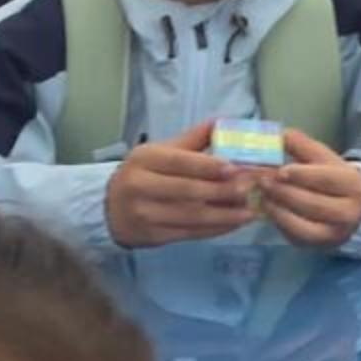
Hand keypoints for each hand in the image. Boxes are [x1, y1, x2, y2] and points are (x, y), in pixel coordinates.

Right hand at [107, 124, 256, 248]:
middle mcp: (141, 187)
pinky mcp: (154, 237)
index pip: (178, 162)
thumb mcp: (160, 151)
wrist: (110, 209)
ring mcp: (146, 215)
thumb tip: (226, 123)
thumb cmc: (143, 174)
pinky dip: (216, 229)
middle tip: (251, 188)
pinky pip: (191, 233)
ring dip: (225, 214)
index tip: (235, 167)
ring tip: (251, 210)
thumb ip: (193, 139)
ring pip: (192, 215)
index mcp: (144, 160)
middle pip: (188, 190)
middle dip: (223, 191)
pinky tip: (234, 223)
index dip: (207, 166)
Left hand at [261, 129, 360, 248]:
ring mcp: (333, 233)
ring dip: (278, 210)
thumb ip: (301, 146)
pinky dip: (279, 224)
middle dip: (284, 192)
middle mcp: (347, 213)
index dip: (302, 175)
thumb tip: (278, 135)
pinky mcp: (318, 246)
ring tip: (263, 196)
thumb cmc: (332, 178)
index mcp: (351, 185)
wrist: (351, 209)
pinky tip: (269, 211)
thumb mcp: (323, 158)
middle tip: (262, 181)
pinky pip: (296, 237)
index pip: (326, 180)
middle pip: (312, 204)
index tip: (280, 170)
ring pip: (302, 226)